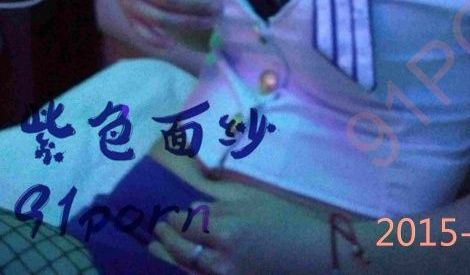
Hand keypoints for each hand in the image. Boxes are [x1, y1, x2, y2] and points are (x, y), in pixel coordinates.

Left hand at [148, 181, 330, 274]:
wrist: (313, 252)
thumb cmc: (287, 220)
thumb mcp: (254, 201)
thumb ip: (220, 202)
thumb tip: (194, 206)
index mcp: (227, 228)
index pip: (188, 223)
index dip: (175, 218)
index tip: (169, 213)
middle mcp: (221, 257)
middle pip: (182, 248)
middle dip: (167, 237)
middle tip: (157, 228)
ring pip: (188, 267)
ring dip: (169, 255)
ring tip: (155, 246)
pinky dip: (188, 269)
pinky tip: (180, 263)